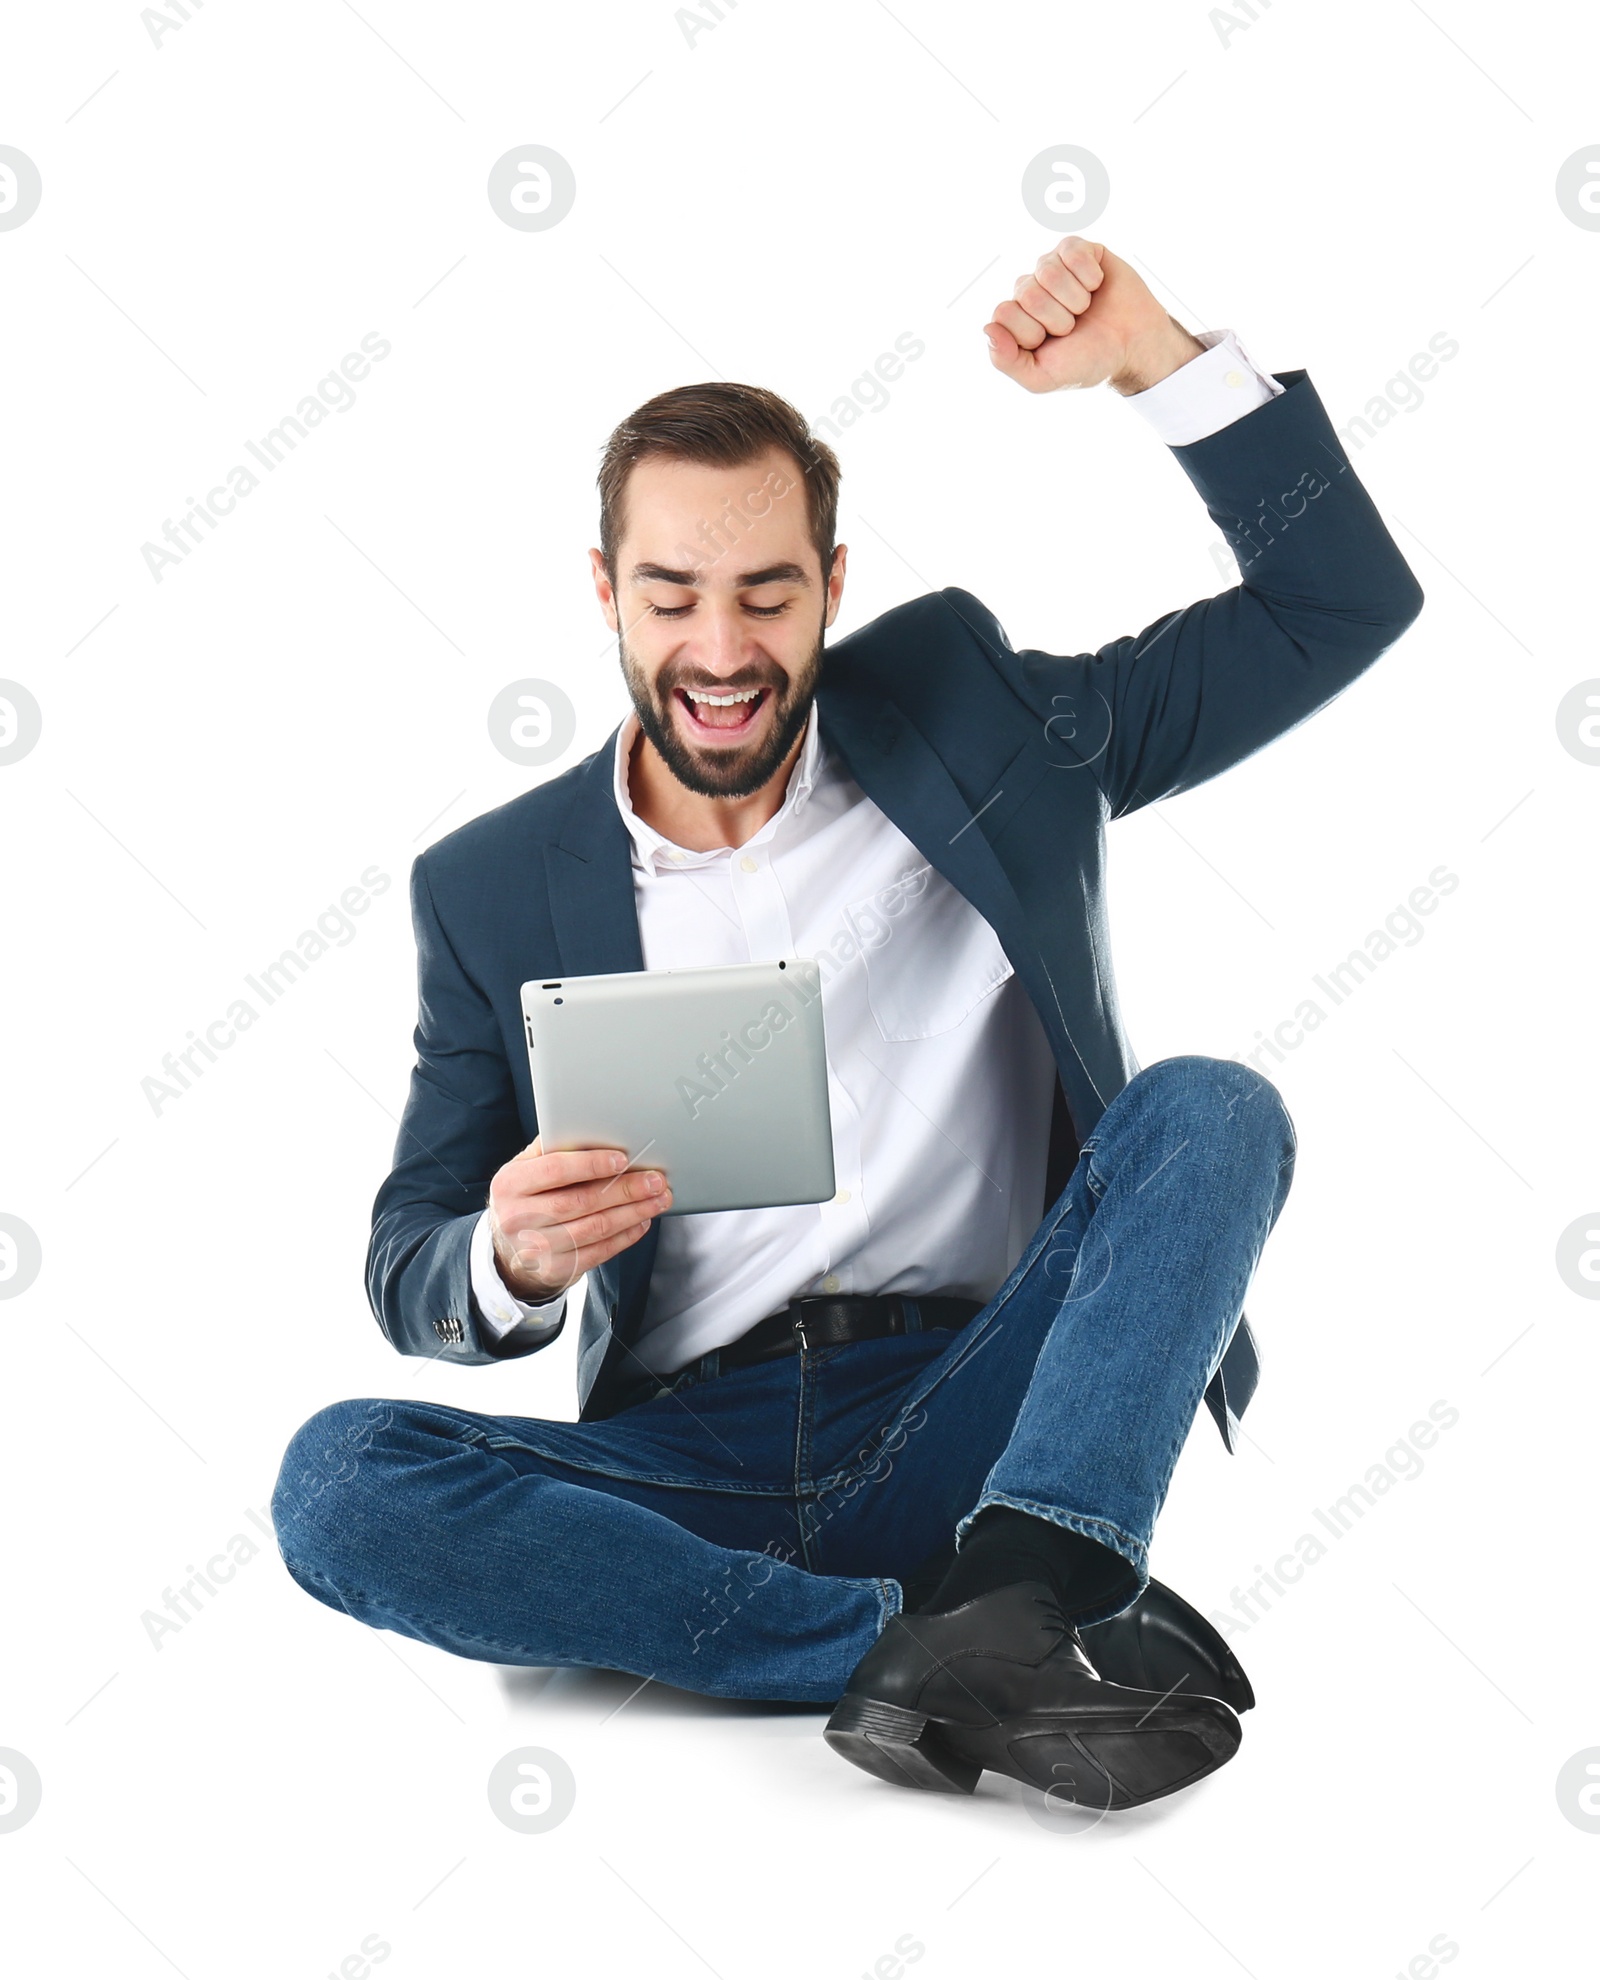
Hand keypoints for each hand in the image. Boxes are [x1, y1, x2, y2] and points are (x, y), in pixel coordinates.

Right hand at [486, 1135, 671, 1300]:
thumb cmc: (526, 1198)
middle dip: (624, 1190)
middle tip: (655, 1180)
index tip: (623, 1159)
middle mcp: (517, 1218)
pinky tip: (642, 1221)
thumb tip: (592, 1129)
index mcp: (510, 1184)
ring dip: (632, 1213)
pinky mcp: (556, 1270)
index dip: (591, 1164)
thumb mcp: (525, 1170)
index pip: (555, 1170)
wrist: (510, 1248)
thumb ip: (551, 1150)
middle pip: (580, 1202)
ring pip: (594, 1229)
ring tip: (657, 1199)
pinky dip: (625, 1236)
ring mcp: (536, 1248)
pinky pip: (598, 1251)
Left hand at [982, 235, 1203, 395]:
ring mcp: (1052, 267)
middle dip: (1057, 318)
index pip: (1003, 313)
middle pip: (1027, 293)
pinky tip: (1096, 286)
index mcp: (1015, 318)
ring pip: (1049, 272)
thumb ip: (1006, 362)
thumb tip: (988, 328)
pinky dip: (1090, 276)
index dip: (1031, 333)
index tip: (1052, 343)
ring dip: (1075, 299)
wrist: (1132, 347)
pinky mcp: (1078, 251)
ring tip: (1085, 309)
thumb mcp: (1042, 377)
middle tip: (1073, 327)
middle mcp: (1029, 289)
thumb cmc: (1086, 362)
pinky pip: (1072, 252)